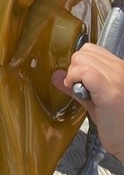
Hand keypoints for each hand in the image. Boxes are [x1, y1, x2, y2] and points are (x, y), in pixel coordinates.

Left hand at [51, 43, 123, 164]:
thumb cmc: (117, 125)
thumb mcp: (95, 101)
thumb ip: (76, 86)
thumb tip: (56, 76)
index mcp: (119, 68)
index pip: (91, 49)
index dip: (78, 63)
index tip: (77, 80)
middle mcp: (120, 69)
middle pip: (83, 53)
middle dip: (74, 69)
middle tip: (79, 88)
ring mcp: (117, 79)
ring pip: (81, 59)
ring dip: (73, 75)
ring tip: (82, 92)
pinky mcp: (111, 93)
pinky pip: (85, 72)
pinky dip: (75, 78)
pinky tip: (79, 92)